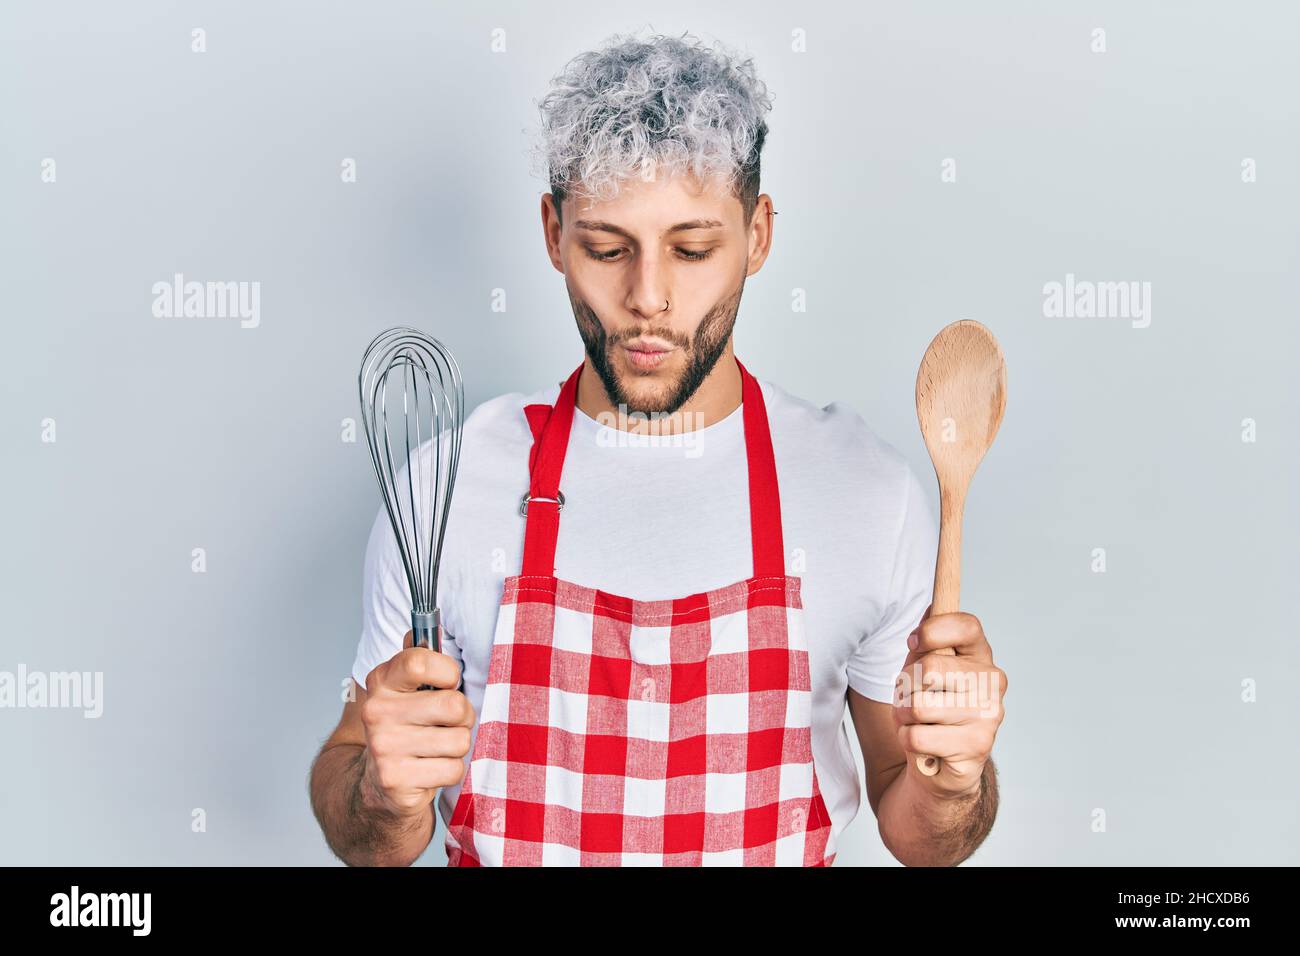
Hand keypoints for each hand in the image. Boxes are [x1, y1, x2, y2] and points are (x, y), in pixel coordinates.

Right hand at [358, 630, 475, 817]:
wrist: (376, 782)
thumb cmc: (405, 726)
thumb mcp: (406, 688)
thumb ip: (419, 656)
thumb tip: (431, 625)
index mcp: (382, 682)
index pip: (419, 662)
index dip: (448, 672)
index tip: (449, 682)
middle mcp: (377, 712)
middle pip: (453, 706)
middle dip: (463, 717)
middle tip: (448, 723)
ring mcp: (384, 747)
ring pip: (459, 740)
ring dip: (458, 746)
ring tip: (439, 747)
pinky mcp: (396, 780)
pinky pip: (453, 770)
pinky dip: (450, 771)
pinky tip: (432, 769)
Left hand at [893, 609, 1006, 796]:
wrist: (939, 765)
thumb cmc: (929, 706)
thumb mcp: (922, 668)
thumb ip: (927, 639)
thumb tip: (931, 608)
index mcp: (981, 655)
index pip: (966, 626)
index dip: (932, 630)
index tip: (914, 643)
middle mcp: (992, 682)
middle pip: (931, 668)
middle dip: (905, 686)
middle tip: (911, 697)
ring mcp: (988, 716)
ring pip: (918, 707)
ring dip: (903, 717)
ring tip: (916, 722)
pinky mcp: (978, 748)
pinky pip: (916, 737)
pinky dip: (907, 741)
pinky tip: (924, 745)